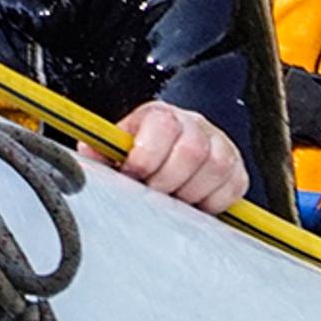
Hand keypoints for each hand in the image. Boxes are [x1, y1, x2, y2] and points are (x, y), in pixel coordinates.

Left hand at [97, 102, 251, 211]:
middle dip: (167, 180)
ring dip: (190, 192)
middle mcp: (194, 125)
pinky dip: (213, 202)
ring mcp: (219, 146)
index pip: (162, 125)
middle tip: (152, 193)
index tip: (132, 174)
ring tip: (171, 199)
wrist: (166, 156)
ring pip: (217, 167)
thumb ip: (99, 152)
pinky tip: (193, 203)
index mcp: (160, 116)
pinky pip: (233, 187)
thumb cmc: (138, 155)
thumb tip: (85, 156)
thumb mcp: (115, 150)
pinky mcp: (236, 170)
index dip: (146, 155)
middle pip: (192, 150)